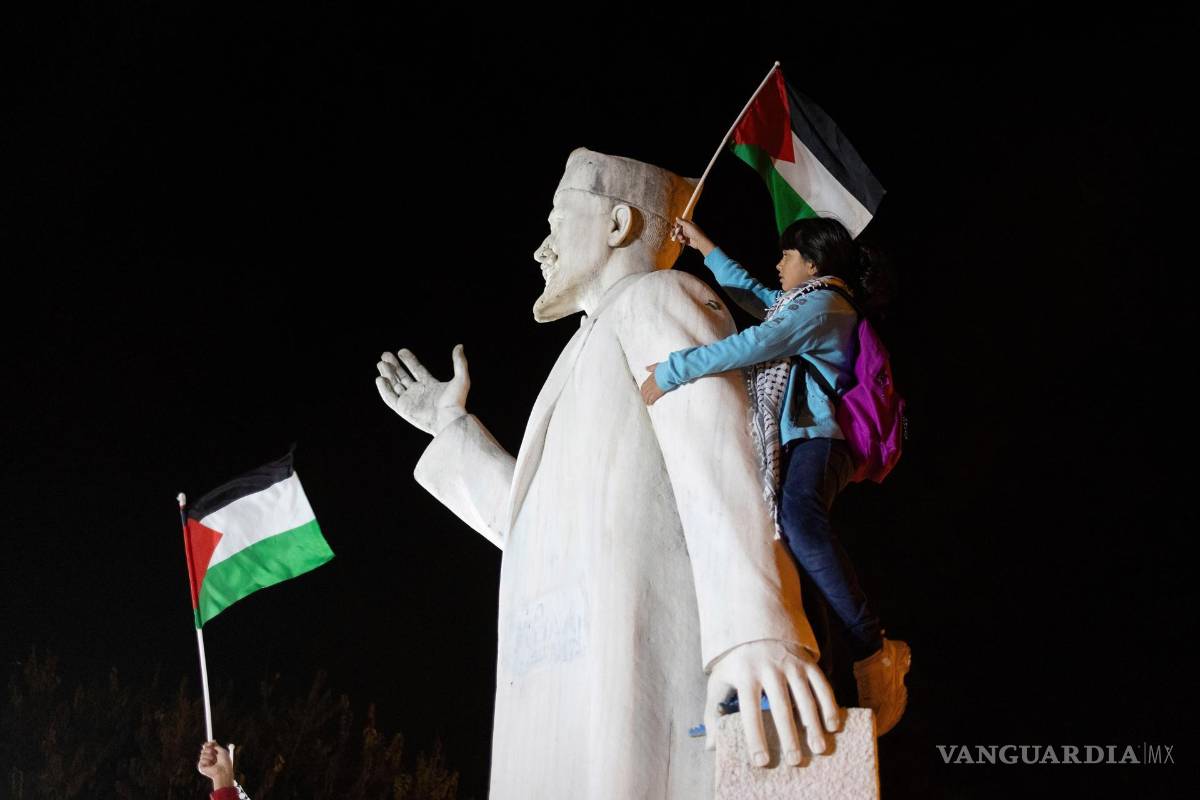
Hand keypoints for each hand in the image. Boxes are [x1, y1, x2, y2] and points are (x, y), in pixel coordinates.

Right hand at [197, 740, 233, 788]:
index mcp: (214, 755)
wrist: (223, 771)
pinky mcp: (201, 767)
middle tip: (214, 752)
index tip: (209, 743)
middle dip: (209, 749)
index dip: (208, 744)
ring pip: (202, 754)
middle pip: (204, 749)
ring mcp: (205, 763)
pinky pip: (201, 760)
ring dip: (209, 756)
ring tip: (214, 761)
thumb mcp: (222, 751)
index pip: (208, 747)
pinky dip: (207, 761)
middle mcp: (209, 758)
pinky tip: (211, 765)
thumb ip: (216, 746)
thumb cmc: (225, 762)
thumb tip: (212, 740)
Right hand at [376, 345, 469, 435]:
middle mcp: (419, 393)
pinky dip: (384, 389)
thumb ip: (459, 362)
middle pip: (403, 377)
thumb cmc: (456, 402)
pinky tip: (380, 378)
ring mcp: (410, 401)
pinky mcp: (403, 409)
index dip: (409, 360)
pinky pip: (390, 398)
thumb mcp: (461, 378)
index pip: (417, 370)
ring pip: (395, 385)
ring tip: (381, 363)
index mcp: (431, 385)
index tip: (401, 351)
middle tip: (385, 355)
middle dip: (394, 366)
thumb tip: (460, 346)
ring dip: (388, 374)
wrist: (448, 419)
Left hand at [640, 363, 665, 404]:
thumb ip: (651, 368)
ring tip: (646, 403)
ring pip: (647, 395)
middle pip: (644, 391)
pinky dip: (651, 401)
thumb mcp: (657, 366)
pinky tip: (650, 404)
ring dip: (646, 399)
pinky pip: (652, 398)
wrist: (670, 372)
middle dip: (643, 396)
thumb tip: (646, 368)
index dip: (642, 390)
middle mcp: (651, 383)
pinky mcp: (658, 392)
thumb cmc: (665, 368)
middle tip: (643, 399)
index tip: (642, 392)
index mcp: (650, 377)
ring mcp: (654, 388)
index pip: (644, 385)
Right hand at [670, 218, 714, 255]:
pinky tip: (684, 241)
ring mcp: (686, 235)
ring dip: (678, 236)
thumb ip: (682, 221)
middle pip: (677, 229)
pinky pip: (681, 240)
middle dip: (675, 232)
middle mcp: (686, 229)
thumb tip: (676, 217)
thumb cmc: (695, 232)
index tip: (675, 226)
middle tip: (672, 234)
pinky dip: (682, 240)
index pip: (679, 223)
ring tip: (681, 238)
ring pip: (678, 235)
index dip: (676, 225)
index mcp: (687, 224)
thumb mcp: (688, 225)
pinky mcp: (686, 240)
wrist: (700, 241)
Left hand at [705, 641, 842, 766]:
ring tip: (818, 749)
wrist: (758, 620)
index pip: (749, 709)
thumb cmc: (736, 661)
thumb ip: (712, 712)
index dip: (755, 736)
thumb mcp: (719, 680)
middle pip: (781, 706)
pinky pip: (822, 685)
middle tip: (794, 762)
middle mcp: (769, 668)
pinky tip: (833, 726)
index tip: (761, 761)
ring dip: (813, 724)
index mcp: (745, 674)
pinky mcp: (807, 662)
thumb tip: (710, 746)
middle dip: (789, 736)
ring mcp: (791, 664)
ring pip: (805, 697)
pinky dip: (829, 705)